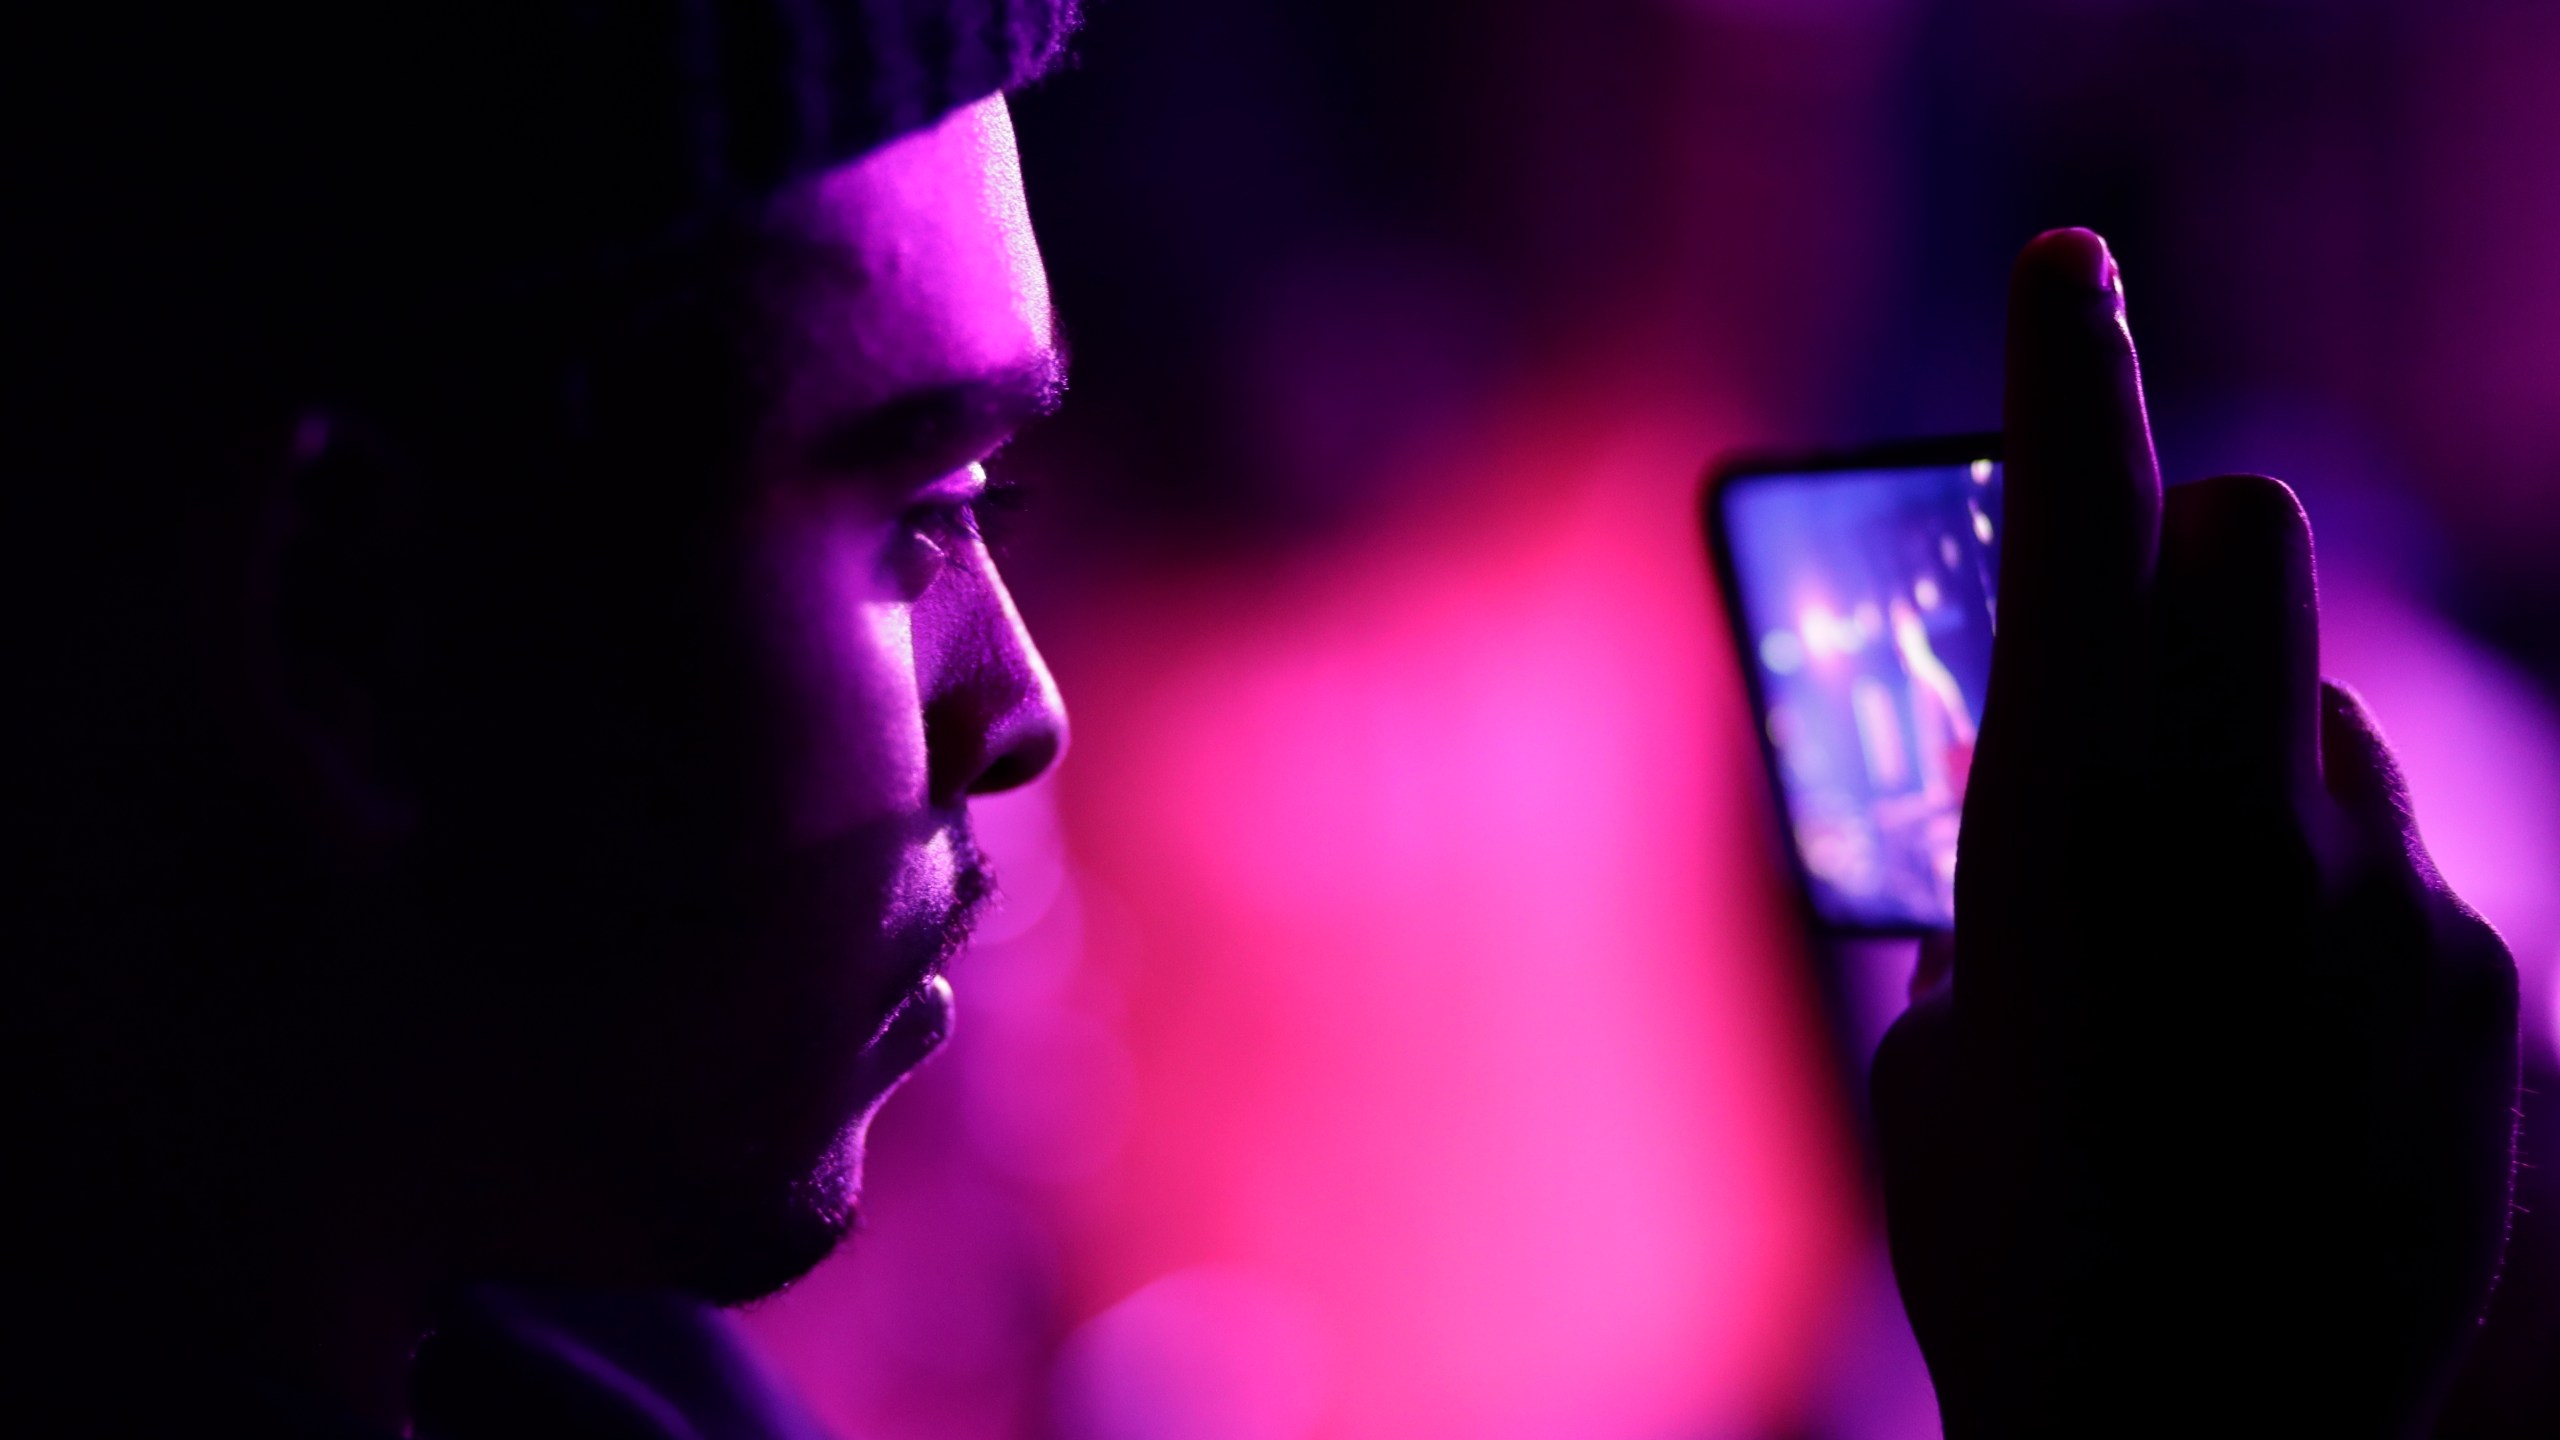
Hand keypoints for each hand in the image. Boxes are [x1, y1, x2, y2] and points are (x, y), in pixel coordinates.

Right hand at [1872, 229, 2518, 1438]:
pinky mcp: (2484, 984)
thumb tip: (2023, 823)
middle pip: (2259, 531)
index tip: (2067, 264)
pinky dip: (2334, 908)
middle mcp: (2243, 820)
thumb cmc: (2007, 1254)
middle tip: (2129, 659)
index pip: (2074, 513)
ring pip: (2333, 715)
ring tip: (2198, 943)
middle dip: (2188, 552)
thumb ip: (1982, 884)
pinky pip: (2403, 864)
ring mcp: (2390, 896)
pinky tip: (2285, 1047)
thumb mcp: (1927, 1048)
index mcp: (2058, 825)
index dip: (2063, 365)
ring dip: (2257, 764)